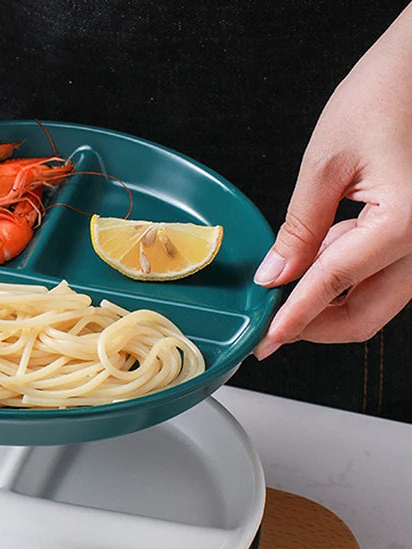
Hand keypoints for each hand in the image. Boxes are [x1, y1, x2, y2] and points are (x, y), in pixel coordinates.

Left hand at [253, 6, 411, 358]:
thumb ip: (299, 228)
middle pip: (366, 315)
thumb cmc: (388, 93)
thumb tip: (275, 276)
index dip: (294, 316)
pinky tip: (319, 255)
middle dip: (314, 326)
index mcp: (407, 221)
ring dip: (328, 302)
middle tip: (272, 327)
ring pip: (376, 301)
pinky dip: (346, 278)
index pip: (335, 285)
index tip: (267, 339)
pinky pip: (383, 275)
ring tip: (290, 277)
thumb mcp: (327, 163)